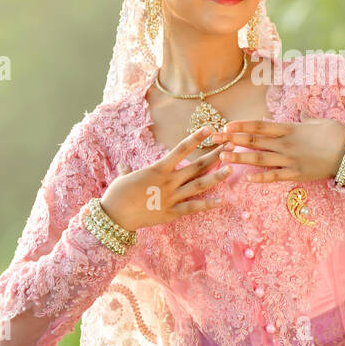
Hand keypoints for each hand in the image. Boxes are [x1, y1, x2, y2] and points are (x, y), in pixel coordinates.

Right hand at [97, 125, 231, 231]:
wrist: (113, 217)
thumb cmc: (116, 195)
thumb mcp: (123, 179)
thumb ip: (128, 171)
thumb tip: (124, 167)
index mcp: (158, 169)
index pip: (181, 149)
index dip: (196, 138)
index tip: (209, 128)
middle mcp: (167, 181)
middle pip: (196, 166)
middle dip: (215, 155)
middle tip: (230, 145)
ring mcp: (170, 197)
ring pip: (198, 185)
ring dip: (217, 176)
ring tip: (232, 168)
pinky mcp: (170, 213)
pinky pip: (192, 208)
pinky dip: (207, 204)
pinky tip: (222, 201)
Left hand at [203, 118, 344, 182]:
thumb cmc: (337, 135)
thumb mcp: (320, 122)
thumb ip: (306, 119)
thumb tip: (301, 113)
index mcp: (290, 129)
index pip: (261, 126)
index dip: (242, 126)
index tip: (227, 125)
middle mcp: (286, 144)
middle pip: (255, 141)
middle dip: (233, 140)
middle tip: (216, 140)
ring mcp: (291, 160)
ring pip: (260, 159)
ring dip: (240, 157)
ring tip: (223, 157)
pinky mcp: (297, 174)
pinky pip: (275, 177)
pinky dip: (261, 178)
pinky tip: (247, 178)